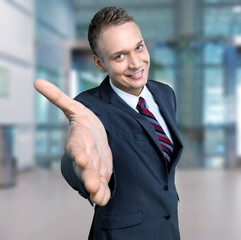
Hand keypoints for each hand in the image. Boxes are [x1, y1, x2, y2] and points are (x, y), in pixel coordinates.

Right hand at [34, 79, 112, 205]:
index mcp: (77, 143)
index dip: (78, 152)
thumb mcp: (74, 109)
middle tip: (91, 186)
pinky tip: (104, 200)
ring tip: (98, 197)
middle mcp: (84, 158)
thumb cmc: (84, 124)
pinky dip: (103, 194)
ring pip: (93, 180)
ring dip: (96, 189)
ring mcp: (93, 168)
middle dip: (87, 176)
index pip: (76, 148)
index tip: (81, 157)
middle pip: (84, 168)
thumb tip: (37, 82)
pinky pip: (102, 186)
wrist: (97, 137)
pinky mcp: (103, 174)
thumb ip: (58, 98)